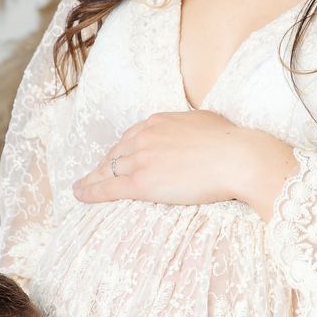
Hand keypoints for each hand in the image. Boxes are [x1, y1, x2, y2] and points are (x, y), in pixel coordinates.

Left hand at [72, 112, 295, 215]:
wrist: (235, 158)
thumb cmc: (230, 141)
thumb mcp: (205, 121)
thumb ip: (190, 126)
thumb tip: (194, 131)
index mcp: (158, 121)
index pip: (131, 136)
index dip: (121, 150)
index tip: (117, 157)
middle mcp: (144, 137)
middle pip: (116, 153)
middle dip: (103, 164)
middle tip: (93, 174)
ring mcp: (141, 159)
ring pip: (108, 169)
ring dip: (92, 178)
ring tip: (81, 187)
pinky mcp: (142, 182)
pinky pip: (108, 187)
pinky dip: (91, 191)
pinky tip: (80, 195)